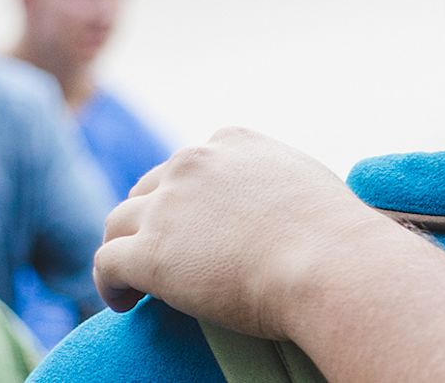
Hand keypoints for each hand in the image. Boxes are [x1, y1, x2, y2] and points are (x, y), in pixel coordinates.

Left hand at [95, 127, 398, 338]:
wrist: (332, 266)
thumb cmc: (337, 239)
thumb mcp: (310, 184)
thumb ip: (279, 183)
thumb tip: (283, 208)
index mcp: (234, 142)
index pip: (192, 163)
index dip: (188, 195)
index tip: (195, 223)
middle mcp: (194, 163)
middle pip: (149, 189)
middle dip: (152, 218)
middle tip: (163, 251)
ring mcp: (167, 206)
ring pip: (118, 223)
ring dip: (123, 248)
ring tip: (131, 281)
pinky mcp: (149, 252)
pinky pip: (107, 263)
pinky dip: (110, 284)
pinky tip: (124, 303)